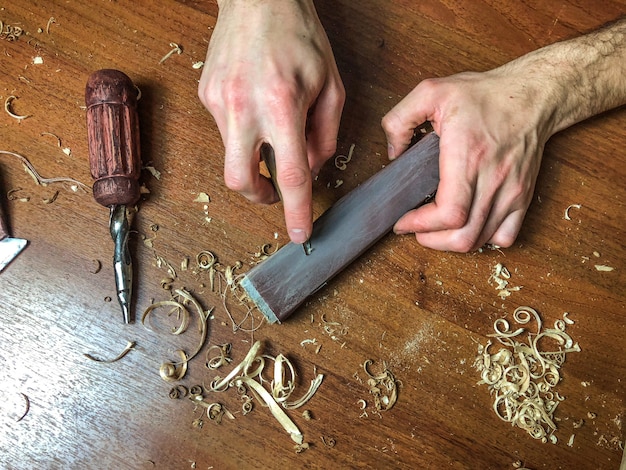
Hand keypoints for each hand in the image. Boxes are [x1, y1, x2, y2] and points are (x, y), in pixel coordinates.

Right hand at [198, 0, 344, 242]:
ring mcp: (218, 102)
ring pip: (232, 155)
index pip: (290, 176)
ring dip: (254, 156)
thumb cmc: (301, 35)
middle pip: (240, 180)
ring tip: (272, 126)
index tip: (300, 236)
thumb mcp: (331, 85)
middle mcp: (243, 108)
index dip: (296, 211)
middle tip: (273, 192)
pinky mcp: (205, 95)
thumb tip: (311, 170)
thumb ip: (324, 135)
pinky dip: (245, 132)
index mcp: (281, 105)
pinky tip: (256, 105)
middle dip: (258, 197)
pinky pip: (226, 131)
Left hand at [381, 67, 552, 251]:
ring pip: (481, 240)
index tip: (404, 221)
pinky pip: (505, 236)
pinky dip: (483, 240)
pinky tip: (468, 226)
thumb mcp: (431, 92)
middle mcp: (493, 178)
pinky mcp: (523, 197)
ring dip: (452, 243)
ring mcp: (511, 191)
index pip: (449, 212)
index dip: (421, 225)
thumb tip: (393, 153)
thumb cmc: (485, 95)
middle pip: (463, 236)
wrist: (533, 96)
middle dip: (432, 241)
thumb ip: (399, 119)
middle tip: (415, 230)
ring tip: (435, 231)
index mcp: (468, 155)